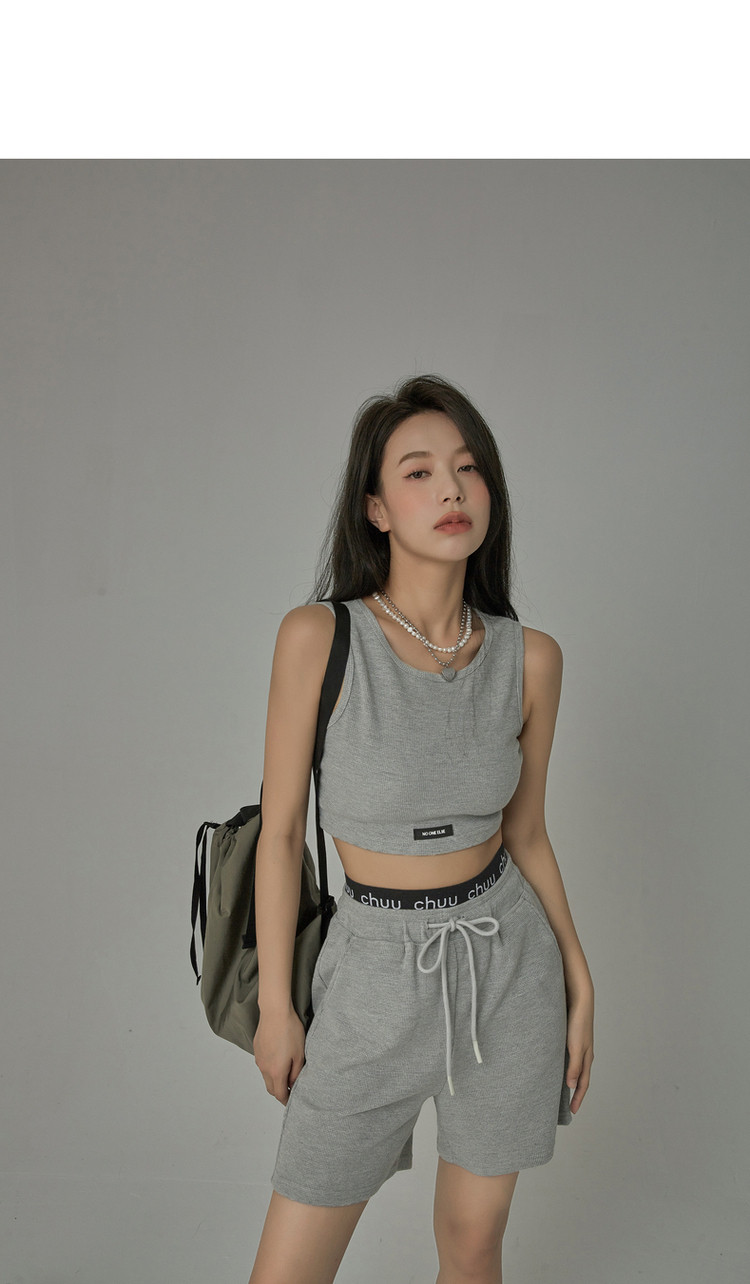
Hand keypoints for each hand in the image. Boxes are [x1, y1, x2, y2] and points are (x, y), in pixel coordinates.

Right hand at [253, 1005, 306, 1104]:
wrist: (275, 1012)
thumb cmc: (290, 1031)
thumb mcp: (300, 1054)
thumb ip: (296, 1073)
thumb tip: (293, 1084)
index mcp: (276, 1072)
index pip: (280, 1094)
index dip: (287, 1101)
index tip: (293, 1102)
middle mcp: (264, 1068)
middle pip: (271, 1088)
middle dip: (280, 1092)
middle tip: (291, 1090)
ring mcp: (259, 1058)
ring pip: (266, 1076)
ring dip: (275, 1079)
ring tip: (286, 1072)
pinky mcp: (257, 1049)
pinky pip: (263, 1064)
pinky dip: (270, 1067)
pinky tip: (279, 1057)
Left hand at [565, 988, 593, 1114]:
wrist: (579, 1000)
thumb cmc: (578, 1023)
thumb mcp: (576, 1047)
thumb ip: (574, 1066)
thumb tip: (571, 1086)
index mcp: (586, 1058)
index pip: (583, 1084)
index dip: (578, 1098)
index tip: (572, 1112)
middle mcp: (583, 1053)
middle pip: (579, 1078)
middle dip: (574, 1092)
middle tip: (566, 1106)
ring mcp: (577, 1045)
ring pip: (573, 1068)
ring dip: (569, 1079)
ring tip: (559, 1089)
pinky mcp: (570, 1037)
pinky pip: (567, 1057)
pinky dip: (564, 1066)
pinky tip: (555, 1065)